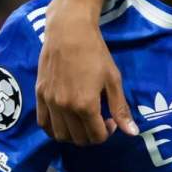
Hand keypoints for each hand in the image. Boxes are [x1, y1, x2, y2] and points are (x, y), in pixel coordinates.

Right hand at [35, 0, 136, 145]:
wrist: (69, 32)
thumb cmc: (95, 54)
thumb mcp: (113, 80)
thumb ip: (120, 108)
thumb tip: (132, 133)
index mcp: (85, 105)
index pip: (97, 136)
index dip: (108, 133)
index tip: (111, 120)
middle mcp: (64, 108)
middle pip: (78, 139)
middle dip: (92, 136)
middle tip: (99, 120)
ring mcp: (49, 102)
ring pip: (60, 135)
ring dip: (74, 135)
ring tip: (83, 121)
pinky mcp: (39, 95)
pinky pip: (43, 124)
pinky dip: (54, 128)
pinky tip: (65, 119)